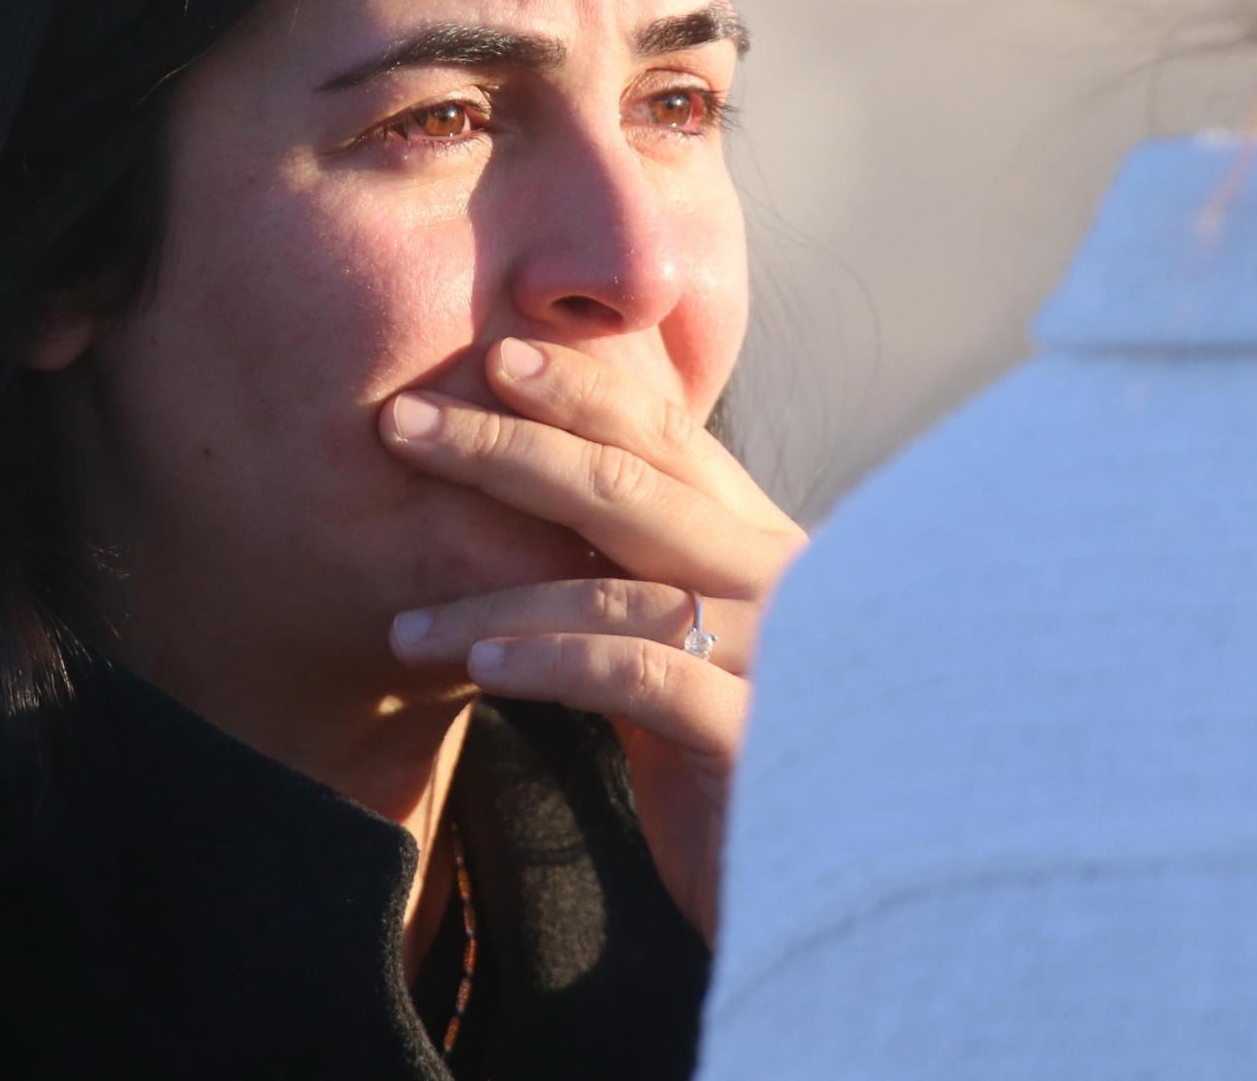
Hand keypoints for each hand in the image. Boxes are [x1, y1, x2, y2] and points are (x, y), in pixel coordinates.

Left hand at [378, 340, 805, 938]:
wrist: (855, 902)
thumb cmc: (761, 786)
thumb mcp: (701, 673)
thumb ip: (641, 603)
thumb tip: (536, 536)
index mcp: (770, 551)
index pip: (671, 445)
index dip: (585, 394)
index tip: (495, 355)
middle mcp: (784, 584)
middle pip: (632, 488)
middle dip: (508, 446)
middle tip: (403, 421)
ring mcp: (783, 655)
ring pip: (616, 588)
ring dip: (492, 596)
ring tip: (401, 623)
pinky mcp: (760, 738)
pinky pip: (638, 678)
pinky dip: (552, 663)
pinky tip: (481, 668)